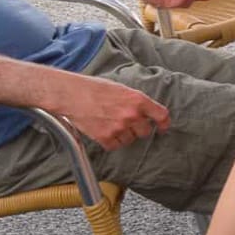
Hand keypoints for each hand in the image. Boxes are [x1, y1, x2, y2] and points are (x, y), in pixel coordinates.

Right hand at [54, 77, 169, 150]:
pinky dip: (110, 142)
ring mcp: (118, 127)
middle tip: (127, 123)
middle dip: (139, 129)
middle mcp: (131, 115)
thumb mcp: (122, 89)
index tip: (163, 128)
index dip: (164, 123)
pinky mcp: (104, 137)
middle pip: (146, 132)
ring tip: (111, 124)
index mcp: (138, 100)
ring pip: (130, 140)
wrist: (71, 94)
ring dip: (124, 136)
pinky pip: (115, 146)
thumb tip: (146, 112)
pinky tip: (104, 132)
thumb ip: (136, 101)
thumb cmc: (94, 88)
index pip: (161, 115)